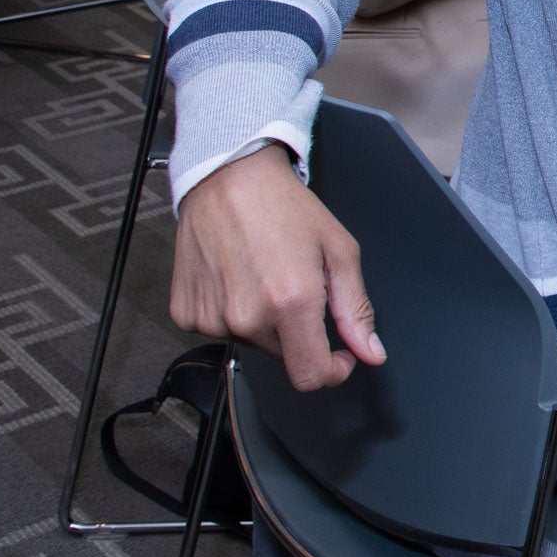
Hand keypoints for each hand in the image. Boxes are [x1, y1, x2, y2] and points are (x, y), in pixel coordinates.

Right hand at [169, 145, 383, 391]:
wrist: (228, 179)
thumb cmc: (284, 207)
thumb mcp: (338, 251)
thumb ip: (356, 309)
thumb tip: (370, 352)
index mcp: (291, 303)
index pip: (311, 376)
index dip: (333, 371)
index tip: (340, 356)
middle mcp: (247, 317)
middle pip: (285, 357)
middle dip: (301, 332)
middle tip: (299, 286)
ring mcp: (211, 318)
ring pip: (253, 343)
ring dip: (266, 321)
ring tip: (266, 274)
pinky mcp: (186, 314)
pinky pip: (220, 330)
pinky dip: (234, 313)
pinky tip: (238, 277)